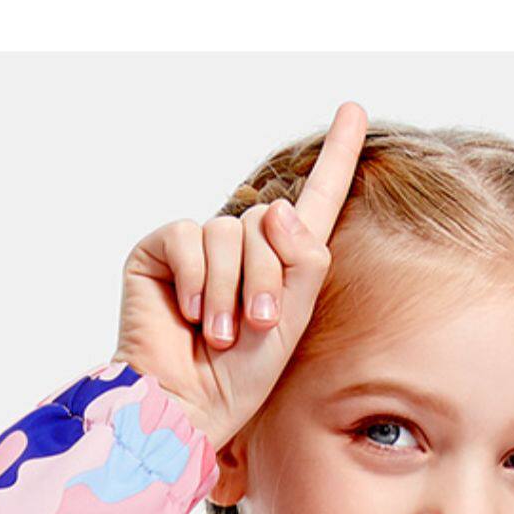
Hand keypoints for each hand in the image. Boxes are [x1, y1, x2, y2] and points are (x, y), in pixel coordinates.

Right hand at [112, 99, 368, 447]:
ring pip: (229, 231)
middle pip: (269, 222)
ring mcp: (198, 246)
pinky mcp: (159, 250)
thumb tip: (276, 208)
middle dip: (266, 278)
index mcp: (281, 259)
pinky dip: (195, 279)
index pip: (315, 197)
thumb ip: (302, 262)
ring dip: (228, 289)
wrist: (187, 404)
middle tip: (252, 327)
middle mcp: (241, 244)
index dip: (337, 155)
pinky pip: (187, 237)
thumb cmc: (240, 375)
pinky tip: (188, 315)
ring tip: (218, 333)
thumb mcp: (292, 320)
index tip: (353, 110)